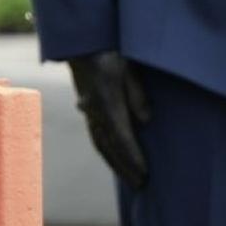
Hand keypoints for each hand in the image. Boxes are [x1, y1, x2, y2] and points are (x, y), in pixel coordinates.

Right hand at [67, 51, 150, 187]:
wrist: (80, 40)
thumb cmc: (108, 50)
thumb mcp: (127, 68)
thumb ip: (136, 94)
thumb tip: (146, 121)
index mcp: (106, 101)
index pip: (121, 137)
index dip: (133, 157)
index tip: (145, 173)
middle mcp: (94, 110)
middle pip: (109, 146)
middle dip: (124, 167)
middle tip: (140, 185)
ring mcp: (88, 109)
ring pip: (100, 142)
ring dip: (114, 162)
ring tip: (129, 177)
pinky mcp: (86, 106)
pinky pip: (95, 134)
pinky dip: (106, 150)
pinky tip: (113, 156)